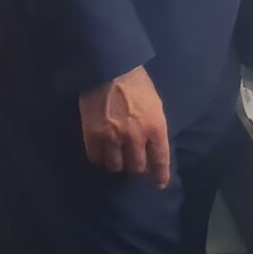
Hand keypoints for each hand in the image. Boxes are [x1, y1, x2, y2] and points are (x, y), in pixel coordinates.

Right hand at [79, 65, 172, 187]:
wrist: (109, 69)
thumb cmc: (137, 84)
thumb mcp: (155, 105)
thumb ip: (154, 128)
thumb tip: (151, 147)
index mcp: (155, 128)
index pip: (160, 160)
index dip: (160, 175)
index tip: (159, 184)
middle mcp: (135, 137)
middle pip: (137, 167)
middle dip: (137, 168)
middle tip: (134, 165)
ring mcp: (113, 137)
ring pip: (115, 166)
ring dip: (117, 164)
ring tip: (117, 158)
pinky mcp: (93, 135)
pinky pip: (96, 157)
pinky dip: (99, 158)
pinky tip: (101, 153)